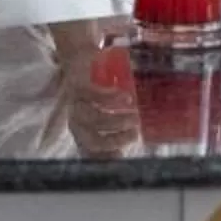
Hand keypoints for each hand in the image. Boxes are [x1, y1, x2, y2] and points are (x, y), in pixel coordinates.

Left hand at [62, 37, 139, 154]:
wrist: (79, 62)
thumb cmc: (97, 91)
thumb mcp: (105, 110)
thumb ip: (118, 124)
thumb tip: (144, 133)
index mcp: (83, 133)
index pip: (92, 154)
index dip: (107, 158)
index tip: (125, 157)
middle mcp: (77, 123)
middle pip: (93, 140)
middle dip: (115, 140)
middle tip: (136, 132)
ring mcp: (75, 105)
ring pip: (94, 119)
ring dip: (116, 119)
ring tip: (135, 113)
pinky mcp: (77, 87)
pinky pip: (92, 95)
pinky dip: (109, 97)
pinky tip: (124, 95)